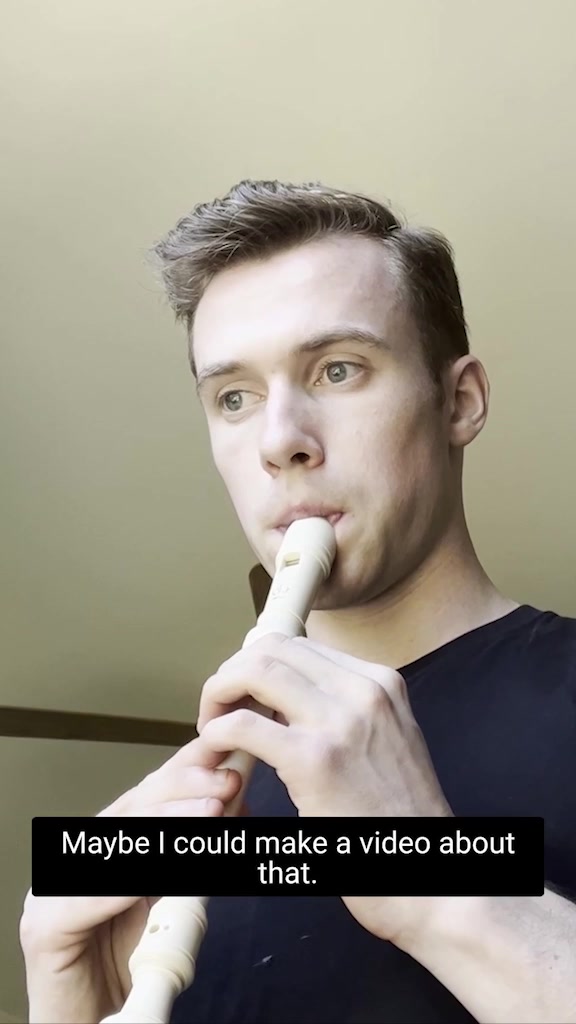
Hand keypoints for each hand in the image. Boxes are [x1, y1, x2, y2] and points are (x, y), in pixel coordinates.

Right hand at [20, 736, 242, 1023]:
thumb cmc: (131, 971)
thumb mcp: (172, 896)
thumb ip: (192, 852)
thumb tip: (231, 802)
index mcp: (98, 850)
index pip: (145, 798)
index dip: (184, 773)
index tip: (224, 755)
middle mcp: (71, 862)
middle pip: (131, 813)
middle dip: (183, 790)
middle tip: (226, 779)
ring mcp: (52, 892)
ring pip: (117, 847)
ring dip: (170, 825)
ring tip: (213, 810)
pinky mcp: (46, 928)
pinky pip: (96, 896)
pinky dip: (136, 876)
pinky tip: (169, 862)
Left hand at [197, 633, 453, 946]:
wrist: (429, 874)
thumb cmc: (398, 819)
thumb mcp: (386, 740)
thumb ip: (345, 710)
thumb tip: (284, 697)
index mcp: (380, 682)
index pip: (297, 645)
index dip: (256, 664)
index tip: (239, 694)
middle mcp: (363, 690)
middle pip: (272, 649)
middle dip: (232, 673)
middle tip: (216, 709)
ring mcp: (340, 722)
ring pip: (255, 672)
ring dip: (219, 695)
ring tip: (211, 728)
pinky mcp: (315, 761)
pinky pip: (244, 726)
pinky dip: (216, 734)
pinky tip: (216, 752)